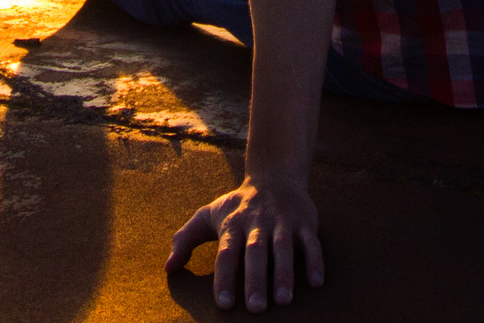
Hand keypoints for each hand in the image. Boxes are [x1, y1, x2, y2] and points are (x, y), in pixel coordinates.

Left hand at [165, 174, 323, 311]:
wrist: (274, 175)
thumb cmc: (237, 205)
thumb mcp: (208, 215)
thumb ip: (186, 239)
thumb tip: (168, 268)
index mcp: (233, 224)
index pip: (227, 253)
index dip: (224, 278)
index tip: (224, 304)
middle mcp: (257, 222)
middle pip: (255, 252)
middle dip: (255, 280)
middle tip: (255, 308)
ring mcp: (282, 220)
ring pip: (283, 248)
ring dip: (284, 274)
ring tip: (283, 301)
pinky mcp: (304, 221)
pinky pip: (311, 242)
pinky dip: (315, 261)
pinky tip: (316, 283)